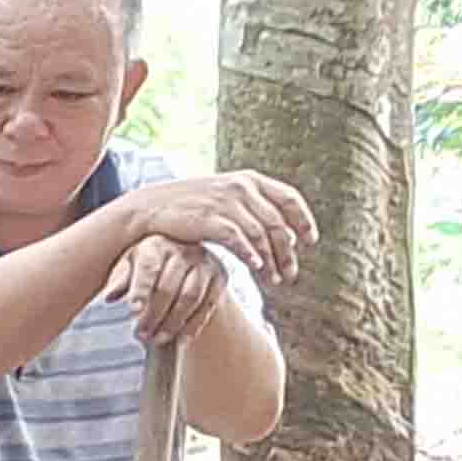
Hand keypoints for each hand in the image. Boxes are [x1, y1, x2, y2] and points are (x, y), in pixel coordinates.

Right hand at [112, 171, 309, 281]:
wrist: (151, 207)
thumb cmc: (191, 206)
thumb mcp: (226, 197)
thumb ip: (254, 210)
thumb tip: (285, 233)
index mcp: (249, 180)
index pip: (289, 199)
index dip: (304, 220)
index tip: (310, 242)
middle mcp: (241, 188)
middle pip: (278, 223)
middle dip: (288, 252)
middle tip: (292, 274)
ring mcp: (226, 203)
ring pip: (261, 235)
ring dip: (272, 261)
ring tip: (275, 280)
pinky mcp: (210, 219)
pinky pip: (238, 240)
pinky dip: (251, 255)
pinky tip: (257, 269)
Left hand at [120, 235, 230, 345]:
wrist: (183, 264)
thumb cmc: (147, 268)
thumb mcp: (130, 270)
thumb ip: (121, 281)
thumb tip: (108, 296)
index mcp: (156, 244)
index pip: (147, 269)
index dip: (140, 290)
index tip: (132, 311)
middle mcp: (183, 249)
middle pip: (168, 286)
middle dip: (153, 315)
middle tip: (140, 336)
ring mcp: (204, 262)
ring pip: (189, 297)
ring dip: (173, 323)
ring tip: (158, 339)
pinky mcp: (220, 277)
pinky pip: (207, 305)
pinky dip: (194, 325)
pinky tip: (182, 341)